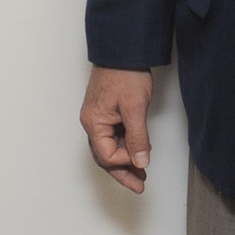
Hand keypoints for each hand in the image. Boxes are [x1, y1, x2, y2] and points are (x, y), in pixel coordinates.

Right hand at [80, 66, 154, 193]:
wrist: (124, 50)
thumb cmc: (125, 73)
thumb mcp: (135, 108)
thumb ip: (138, 137)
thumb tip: (140, 161)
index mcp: (94, 123)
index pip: (108, 156)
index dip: (126, 161)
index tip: (142, 160)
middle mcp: (92, 123)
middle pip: (105, 157)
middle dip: (123, 172)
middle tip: (139, 185)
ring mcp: (98, 118)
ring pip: (109, 148)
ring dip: (125, 161)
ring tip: (141, 174)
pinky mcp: (106, 113)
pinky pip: (113, 137)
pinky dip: (125, 147)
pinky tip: (137, 152)